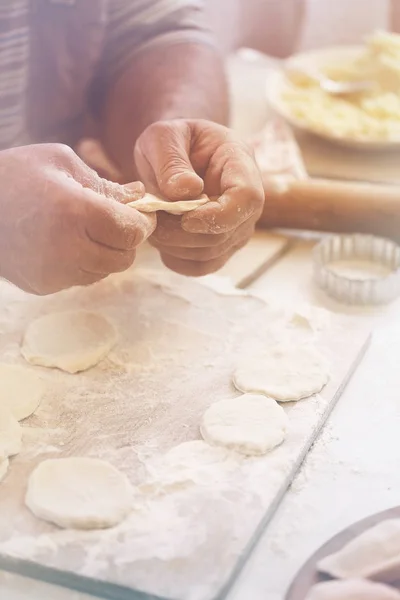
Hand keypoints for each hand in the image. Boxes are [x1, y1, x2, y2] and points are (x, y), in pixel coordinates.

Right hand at [0, 144, 154, 294]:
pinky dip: (82, 263)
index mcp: (75, 212)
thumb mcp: (61, 163)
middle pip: (124, 258)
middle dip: (125, 240)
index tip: (139, 213)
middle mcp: (67, 249)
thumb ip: (105, 184)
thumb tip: (139, 196)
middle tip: (113, 221)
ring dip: (105, 253)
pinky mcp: (42, 286)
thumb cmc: (15, 175)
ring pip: (104, 272)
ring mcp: (53, 273)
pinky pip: (80, 279)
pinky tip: (64, 243)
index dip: (142, 222)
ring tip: (85, 230)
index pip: (132, 232)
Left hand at [134, 119, 263, 275]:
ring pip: (211, 254)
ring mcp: (236, 229)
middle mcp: (247, 203)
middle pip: (226, 234)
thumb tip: (187, 191)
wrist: (175, 156)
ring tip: (153, 222)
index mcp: (241, 165)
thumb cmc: (173, 141)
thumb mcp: (163, 137)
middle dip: (183, 234)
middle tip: (152, 218)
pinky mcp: (220, 248)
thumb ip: (171, 160)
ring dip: (174, 246)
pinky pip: (200, 267)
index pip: (248, 199)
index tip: (185, 219)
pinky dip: (176, 259)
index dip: (219, 216)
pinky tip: (162, 239)